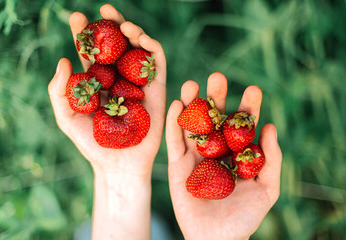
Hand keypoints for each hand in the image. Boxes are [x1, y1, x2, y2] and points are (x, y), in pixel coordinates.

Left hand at [48, 4, 165, 239]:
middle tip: (104, 10)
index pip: (90, 53)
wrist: (119, 165)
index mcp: (97, 83)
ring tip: (124, 25)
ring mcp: (139, 83)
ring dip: (133, 32)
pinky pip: (157, 64)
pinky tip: (142, 39)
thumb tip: (63, 60)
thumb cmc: (92, 144)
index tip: (76, 17)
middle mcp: (119, 79)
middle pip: (116, 46)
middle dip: (110, 25)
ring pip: (138, 50)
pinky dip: (152, 48)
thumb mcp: (67, 118)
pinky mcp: (157, 90)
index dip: (83, 35)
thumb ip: (59, 91)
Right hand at [166, 72, 281, 239]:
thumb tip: (270, 127)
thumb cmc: (245, 215)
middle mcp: (215, 149)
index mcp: (236, 152)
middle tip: (218, 77)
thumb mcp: (267, 188)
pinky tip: (176, 104)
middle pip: (215, 119)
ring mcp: (194, 155)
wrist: (217, 237)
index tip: (254, 89)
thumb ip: (271, 159)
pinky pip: (174, 141)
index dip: (248, 107)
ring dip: (191, 104)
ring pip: (192, 124)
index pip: (242, 125)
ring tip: (192, 84)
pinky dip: (174, 123)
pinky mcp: (176, 164)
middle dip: (216, 98)